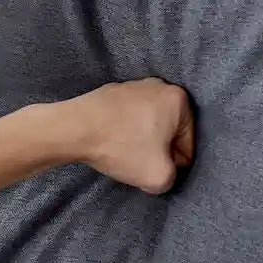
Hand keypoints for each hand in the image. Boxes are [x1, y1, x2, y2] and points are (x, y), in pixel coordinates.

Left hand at [65, 78, 194, 193]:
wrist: (74, 129)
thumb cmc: (121, 148)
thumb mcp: (159, 177)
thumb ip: (173, 177)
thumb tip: (163, 169)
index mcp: (179, 99)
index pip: (187, 145)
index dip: (172, 164)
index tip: (150, 165)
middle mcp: (160, 86)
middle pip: (169, 133)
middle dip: (157, 150)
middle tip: (136, 160)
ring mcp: (135, 86)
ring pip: (148, 126)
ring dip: (140, 142)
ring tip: (121, 151)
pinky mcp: (114, 92)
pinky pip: (129, 120)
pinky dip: (123, 132)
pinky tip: (111, 141)